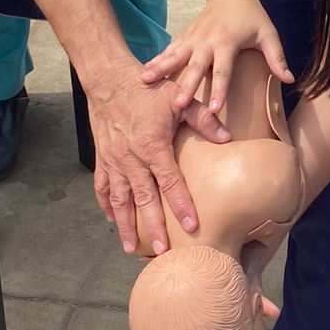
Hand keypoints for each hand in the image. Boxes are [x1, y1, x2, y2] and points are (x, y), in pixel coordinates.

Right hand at [89, 63, 228, 253]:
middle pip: (144, 199)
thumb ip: (204, 119)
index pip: (170, 182)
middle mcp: (130, 158)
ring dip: (125, 225)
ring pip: (119, 200)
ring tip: (130, 248)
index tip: (192, 226)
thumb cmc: (147, 89)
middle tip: (161, 250)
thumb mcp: (178, 99)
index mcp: (152, 146)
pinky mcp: (102, 158)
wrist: (109, 79)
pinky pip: (102, 187)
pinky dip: (106, 205)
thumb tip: (227, 138)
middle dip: (152, 227)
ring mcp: (113, 160)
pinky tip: (112, 220)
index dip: (181, 205)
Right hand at [141, 0, 293, 114]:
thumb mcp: (268, 35)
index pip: (224, 71)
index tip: (214, 110)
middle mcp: (206, 40)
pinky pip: (168, 51)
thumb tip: (290, 80)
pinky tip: (144, 73)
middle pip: (195, 67)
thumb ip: (277, 58)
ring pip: (174, 56)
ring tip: (145, 81)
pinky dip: (156, 60)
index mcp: (227, 41)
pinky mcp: (184, 37)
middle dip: (186, 86)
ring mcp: (193, 38)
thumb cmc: (253, 18)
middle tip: (177, 105)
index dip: (220, 90)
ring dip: (160, 69)